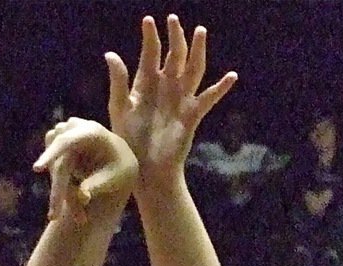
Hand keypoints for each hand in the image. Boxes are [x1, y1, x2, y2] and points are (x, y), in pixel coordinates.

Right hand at [33, 117, 137, 222]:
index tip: (37, 169)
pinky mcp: (57, 141)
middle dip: (57, 191)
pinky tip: (77, 189)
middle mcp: (75, 128)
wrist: (118, 158)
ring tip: (79, 212)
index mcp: (92, 132)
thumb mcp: (113, 180)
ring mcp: (64, 133)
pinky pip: (53, 169)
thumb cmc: (119, 169)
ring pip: (54, 168)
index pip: (65, 142)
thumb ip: (96, 186)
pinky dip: (62, 184)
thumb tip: (82, 197)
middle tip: (54, 217)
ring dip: (61, 191)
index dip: (50, 155)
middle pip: (58, 162)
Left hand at [106, 14, 236, 186]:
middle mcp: (165, 87)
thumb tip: (110, 54)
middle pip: (174, 55)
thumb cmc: (129, 143)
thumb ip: (119, 82)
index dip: (150, 37)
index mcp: (145, 84)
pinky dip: (221, 88)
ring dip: (197, 50)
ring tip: (200, 31)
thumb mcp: (120, 110)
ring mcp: (180, 99)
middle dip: (175, 36)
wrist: (146, 170)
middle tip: (173, 19)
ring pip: (192, 69)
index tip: (148, 21)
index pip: (150, 54)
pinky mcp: (192, 114)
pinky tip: (232, 76)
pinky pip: (209, 98)